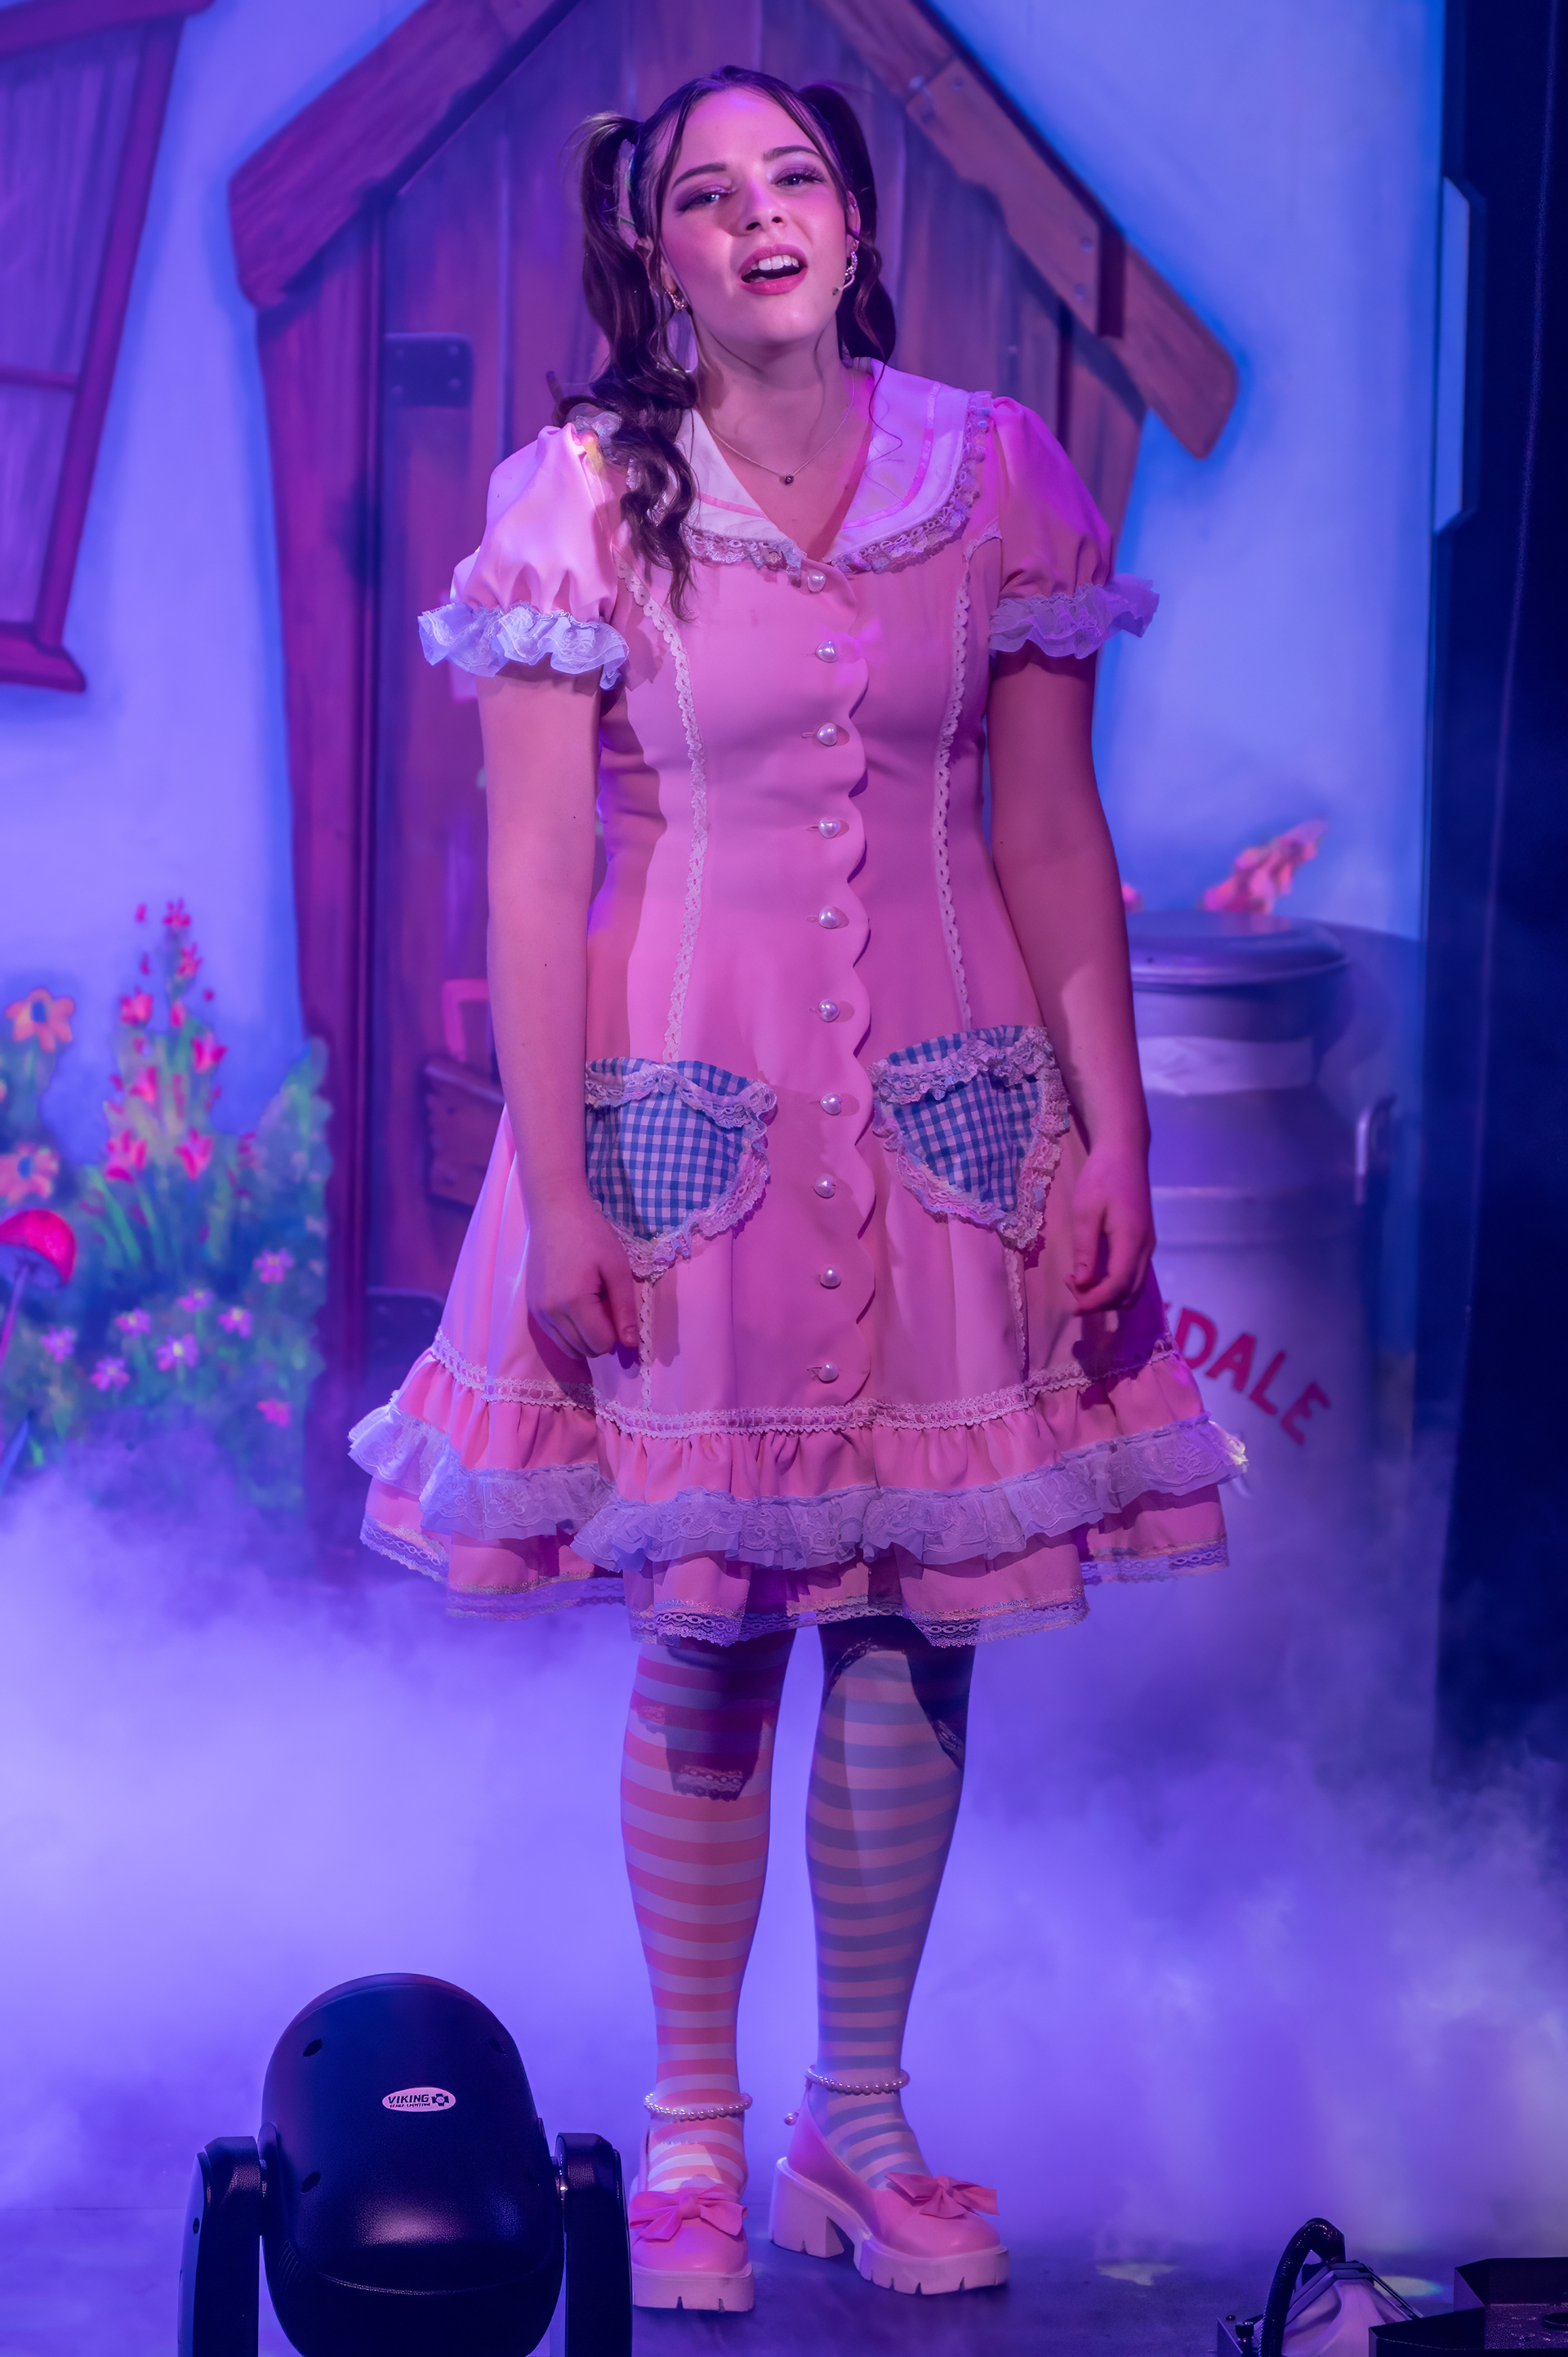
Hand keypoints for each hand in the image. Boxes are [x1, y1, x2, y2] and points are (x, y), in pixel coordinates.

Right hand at [525, 1195, 639, 1359]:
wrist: (556, 1213)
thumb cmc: (592, 1235)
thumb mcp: (617, 1269)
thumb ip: (625, 1309)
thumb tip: (631, 1344)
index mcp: (574, 1302)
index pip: (601, 1344)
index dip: (617, 1333)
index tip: (617, 1307)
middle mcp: (551, 1313)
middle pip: (584, 1350)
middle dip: (601, 1336)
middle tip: (605, 1302)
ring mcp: (537, 1312)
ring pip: (568, 1347)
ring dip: (585, 1336)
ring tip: (591, 1303)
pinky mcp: (532, 1308)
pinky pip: (555, 1336)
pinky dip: (570, 1331)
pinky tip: (577, 1305)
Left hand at [1066, 1141, 1155, 1313]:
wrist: (1124, 1152)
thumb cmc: (1101, 1177)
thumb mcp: (1085, 1211)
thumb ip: (1085, 1249)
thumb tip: (1083, 1284)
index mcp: (1131, 1241)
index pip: (1117, 1286)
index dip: (1094, 1302)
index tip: (1071, 1305)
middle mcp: (1145, 1248)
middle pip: (1128, 1293)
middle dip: (1099, 1301)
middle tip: (1071, 1287)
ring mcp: (1147, 1246)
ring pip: (1133, 1287)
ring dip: (1107, 1294)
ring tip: (1079, 1280)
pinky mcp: (1144, 1241)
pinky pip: (1133, 1275)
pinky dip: (1114, 1284)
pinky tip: (1093, 1271)